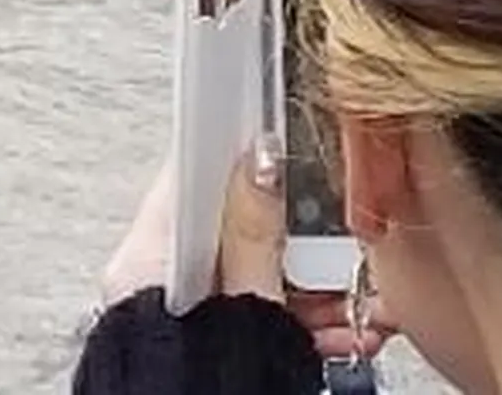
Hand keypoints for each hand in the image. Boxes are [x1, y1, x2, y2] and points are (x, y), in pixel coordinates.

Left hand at [100, 147, 385, 366]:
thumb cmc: (200, 387)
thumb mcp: (246, 304)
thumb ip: (255, 233)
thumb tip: (260, 159)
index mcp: (146, 259)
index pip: (188, 174)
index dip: (237, 149)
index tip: (276, 132)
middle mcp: (155, 279)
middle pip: (231, 225)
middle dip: (295, 235)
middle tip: (339, 247)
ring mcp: (182, 310)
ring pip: (253, 271)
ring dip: (310, 284)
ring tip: (354, 306)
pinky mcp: (208, 337)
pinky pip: (255, 309)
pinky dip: (298, 317)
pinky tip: (338, 331)